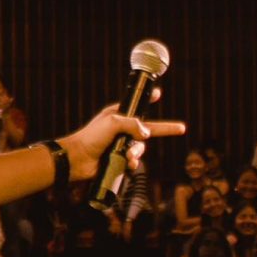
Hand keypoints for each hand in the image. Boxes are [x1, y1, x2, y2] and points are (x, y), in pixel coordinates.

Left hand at [60, 102, 182, 182]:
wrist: (78, 159)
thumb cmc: (91, 137)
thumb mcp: (112, 122)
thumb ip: (132, 124)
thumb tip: (146, 134)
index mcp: (118, 115)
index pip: (137, 106)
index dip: (148, 100)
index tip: (157, 94)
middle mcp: (121, 129)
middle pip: (146, 130)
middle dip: (159, 132)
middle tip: (179, 128)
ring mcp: (120, 144)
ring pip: (140, 148)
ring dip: (136, 152)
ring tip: (128, 156)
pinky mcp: (119, 159)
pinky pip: (134, 161)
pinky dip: (133, 163)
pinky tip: (128, 163)